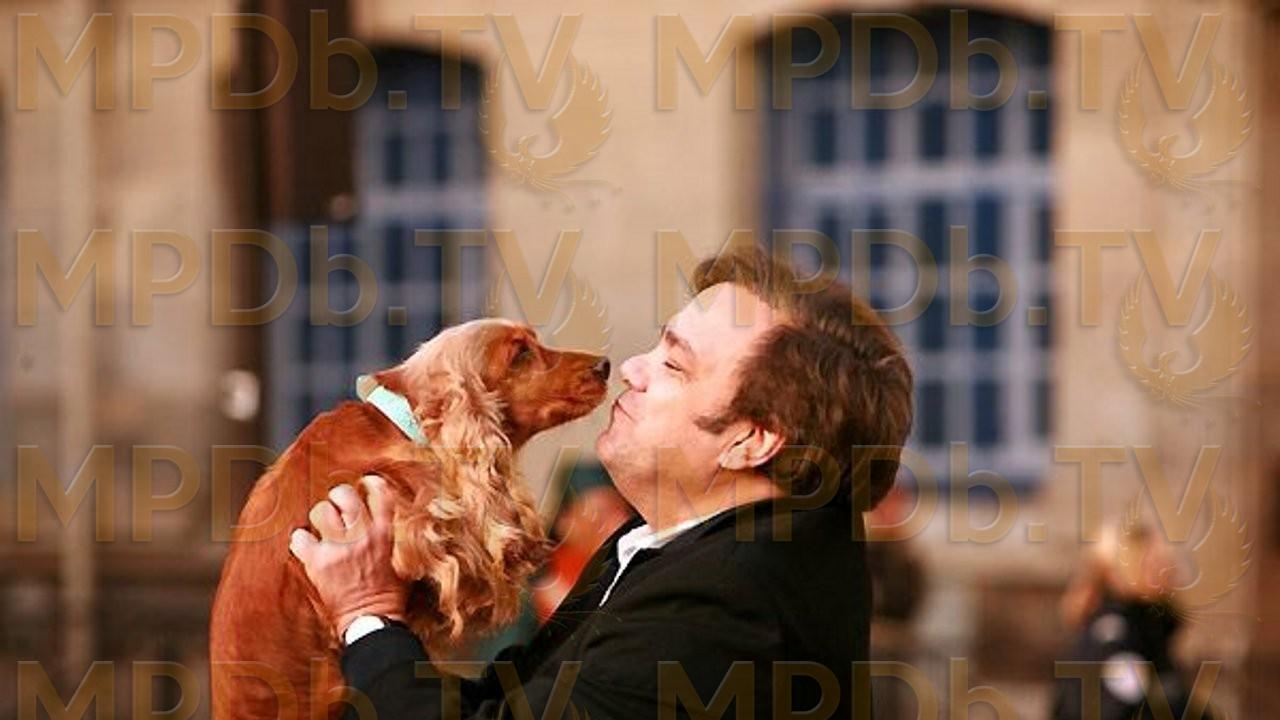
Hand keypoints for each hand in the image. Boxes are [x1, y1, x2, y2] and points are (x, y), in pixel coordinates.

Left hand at [289, 475, 407, 636]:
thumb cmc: (387, 596)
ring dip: (320, 519)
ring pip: (320, 511)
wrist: (371, 620)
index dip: (371, 483)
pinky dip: (300, 541)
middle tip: (337, 507)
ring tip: (322, 529)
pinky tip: (307, 547)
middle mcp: (361, 536)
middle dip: (339, 497)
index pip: (379, 494)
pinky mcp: (318, 562)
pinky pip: (299, 538)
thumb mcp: (398, 561)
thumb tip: (379, 526)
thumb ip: (385, 539)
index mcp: (384, 534)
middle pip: (344, 495)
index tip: (365, 483)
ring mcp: (338, 548)